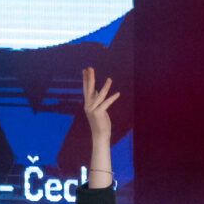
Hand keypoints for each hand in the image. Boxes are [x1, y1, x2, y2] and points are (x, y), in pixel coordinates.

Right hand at [82, 67, 119, 186]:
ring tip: (109, 79)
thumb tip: (98, 91)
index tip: (85, 70)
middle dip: (90, 78)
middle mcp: (88, 105)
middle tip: (90, 68)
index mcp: (88, 103)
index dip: (86, 79)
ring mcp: (92, 109)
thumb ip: (97, 100)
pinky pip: (106, 103)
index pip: (86, 89)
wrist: (100, 135)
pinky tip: (118, 93)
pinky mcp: (99, 113)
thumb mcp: (98, 109)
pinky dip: (113, 98)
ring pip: (100, 95)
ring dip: (105, 87)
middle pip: (89, 89)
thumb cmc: (100, 122)